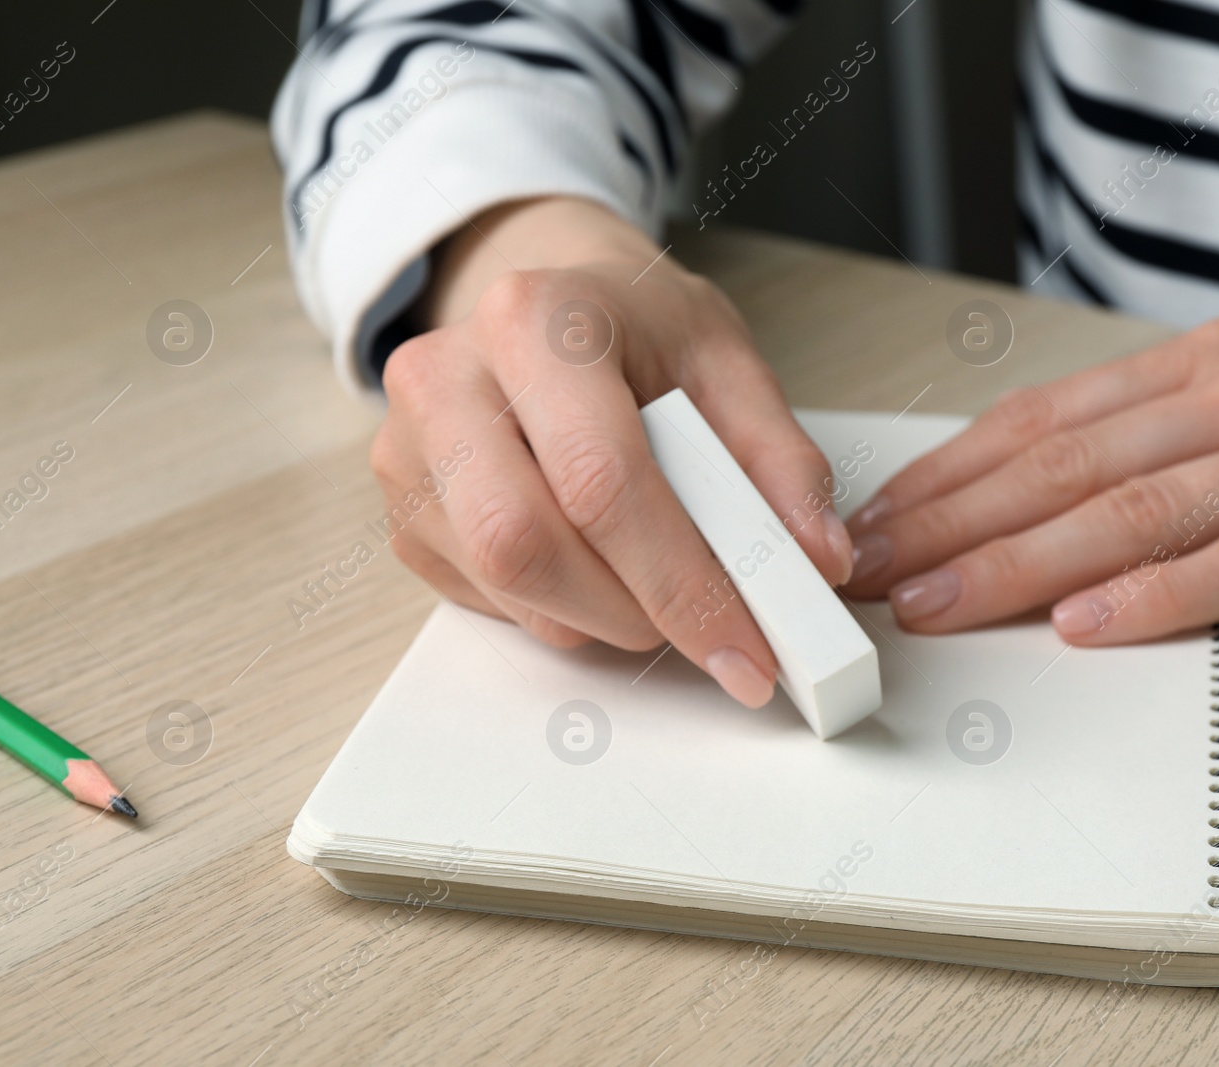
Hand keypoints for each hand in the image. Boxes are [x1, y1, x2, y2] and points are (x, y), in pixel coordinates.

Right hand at [371, 197, 852, 704]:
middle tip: (707, 621)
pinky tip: (599, 562)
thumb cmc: (635, 328)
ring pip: (507, 587)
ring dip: (605, 615)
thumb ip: (780, 462)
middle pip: (526, 545)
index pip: (601, 480)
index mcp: (533, 319)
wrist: (546, 306)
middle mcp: (445, 379)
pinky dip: (564, 609)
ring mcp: (407, 450)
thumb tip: (816, 561)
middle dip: (635, 610)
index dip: (682, 582)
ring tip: (657, 573)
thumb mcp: (727, 363)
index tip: (747, 650)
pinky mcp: (403, 512)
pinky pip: (488, 601)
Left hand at [841, 318, 1218, 643]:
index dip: (949, 471)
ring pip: (1133, 511)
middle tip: (870, 569)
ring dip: (1018, 563)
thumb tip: (1035, 491)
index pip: (1049, 418)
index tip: (879, 516)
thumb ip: (1162, 439)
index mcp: (1216, 361)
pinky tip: (1083, 624)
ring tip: (938, 604)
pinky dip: (1155, 596)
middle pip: (1068, 463)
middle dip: (951, 521)